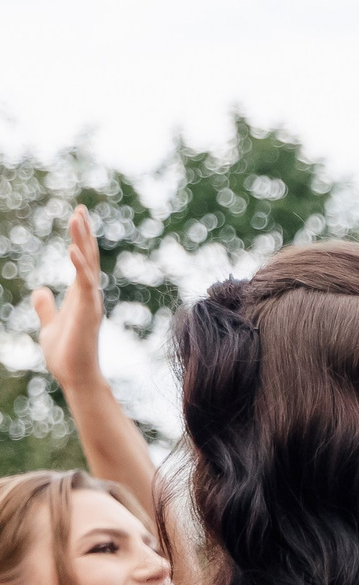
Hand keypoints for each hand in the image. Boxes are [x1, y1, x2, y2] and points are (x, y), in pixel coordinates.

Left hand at [31, 203, 105, 389]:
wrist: (75, 376)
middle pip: (88, 256)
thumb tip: (41, 290)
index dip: (80, 239)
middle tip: (79, 208)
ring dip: (83, 240)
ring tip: (77, 217)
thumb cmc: (66, 354)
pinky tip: (72, 249)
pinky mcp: (88, 311)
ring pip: (88, 264)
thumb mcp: (49, 324)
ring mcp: (91, 302)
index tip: (78, 216)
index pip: (82, 261)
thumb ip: (46, 306)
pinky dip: (80, 266)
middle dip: (84, 232)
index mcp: (81, 296)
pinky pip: (85, 283)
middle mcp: (89, 295)